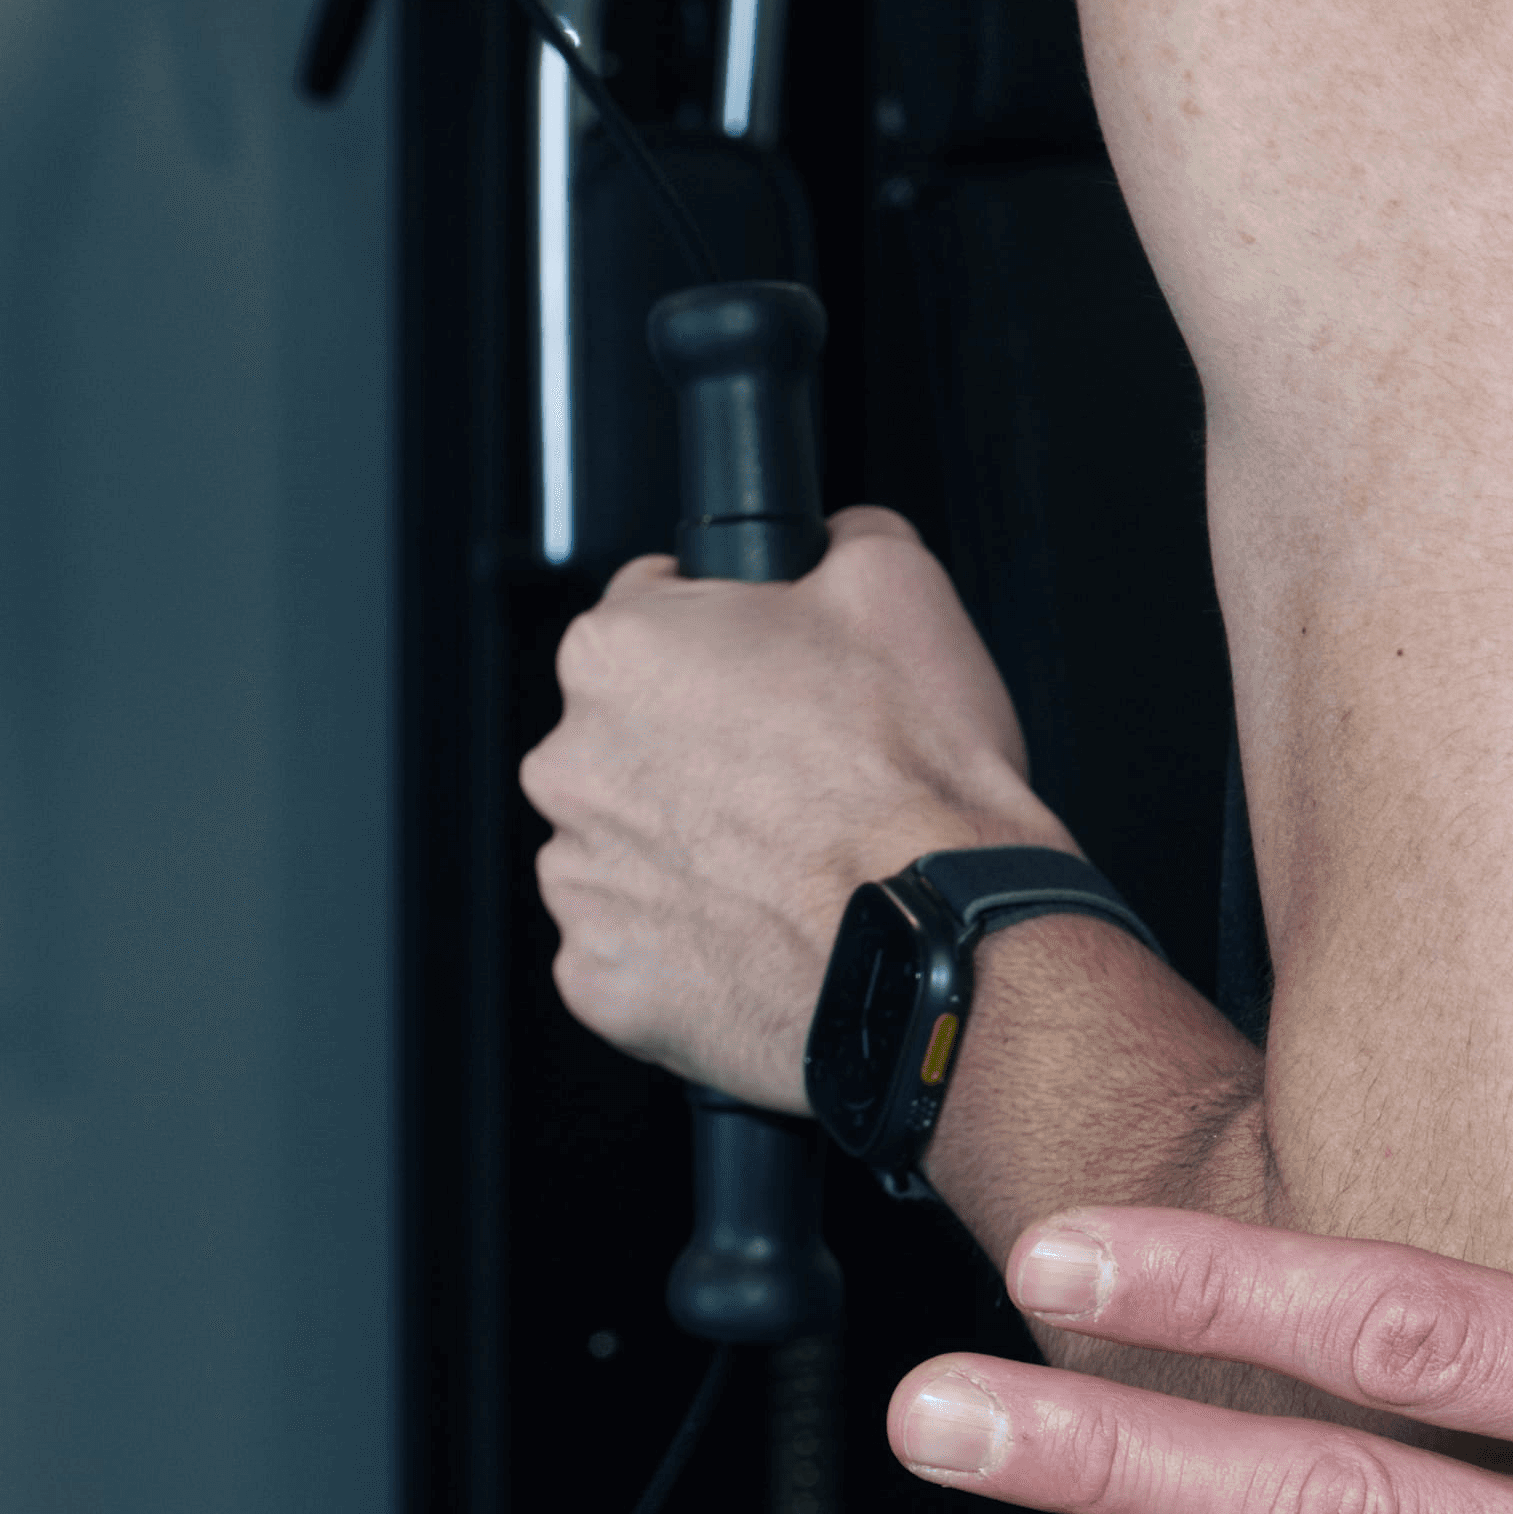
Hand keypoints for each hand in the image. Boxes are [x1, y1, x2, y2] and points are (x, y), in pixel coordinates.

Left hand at [522, 506, 1067, 1107]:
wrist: (938, 941)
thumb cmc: (916, 784)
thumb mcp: (907, 588)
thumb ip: (842, 537)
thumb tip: (829, 539)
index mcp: (621, 654)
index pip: (650, 613)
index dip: (729, 642)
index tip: (775, 680)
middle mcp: (574, 763)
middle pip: (631, 738)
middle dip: (704, 751)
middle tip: (800, 777)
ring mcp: (580, 878)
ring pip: (631, 843)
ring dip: (695, 847)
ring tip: (792, 860)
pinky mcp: (602, 977)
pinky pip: (638, 943)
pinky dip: (691, 941)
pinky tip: (765, 926)